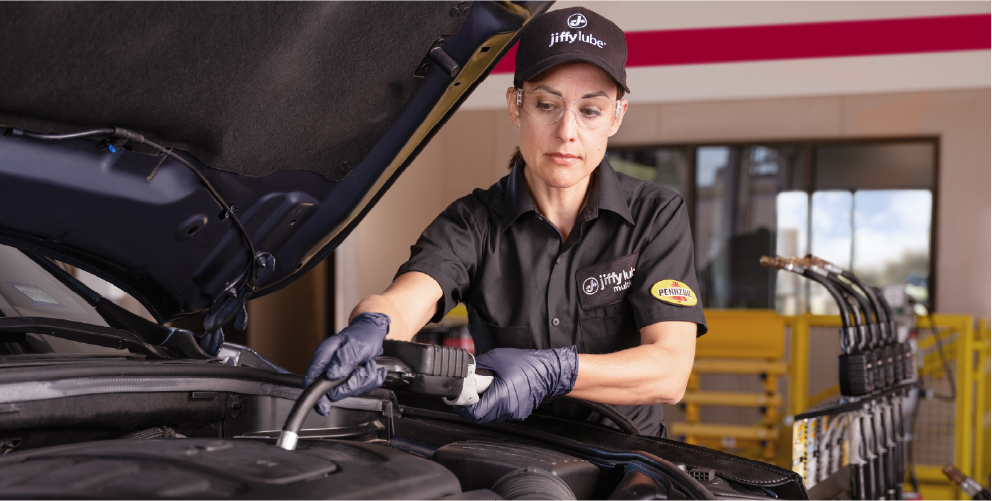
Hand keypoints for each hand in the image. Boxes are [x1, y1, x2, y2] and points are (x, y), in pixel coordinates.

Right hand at [302, 312, 389, 414]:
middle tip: (362, 368)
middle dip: (353, 383)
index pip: (311, 380)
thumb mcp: (355, 344)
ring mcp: (340, 376)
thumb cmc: (362, 335)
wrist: (372, 333)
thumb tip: (332, 375)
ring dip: (365, 378)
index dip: (316, 395)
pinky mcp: (350, 381)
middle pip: (334, 391)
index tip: (323, 407)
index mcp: (324, 356)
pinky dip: (371, 379)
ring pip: (351, 391)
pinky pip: (362, 389)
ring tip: (367, 364)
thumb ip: (344, 359)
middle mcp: (329, 368)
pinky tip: (370, 367)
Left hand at [454, 346, 577, 422]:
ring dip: (483, 409)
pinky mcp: (519, 413)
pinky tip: (497, 394)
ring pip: (490, 417)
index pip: (474, 413)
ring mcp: (514, 412)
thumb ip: (478, 365)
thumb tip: (466, 370)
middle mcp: (507, 408)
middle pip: (480, 418)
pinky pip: (501, 414)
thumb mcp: (496, 357)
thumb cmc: (525, 363)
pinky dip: (495, 407)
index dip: (462, 408)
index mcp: (500, 396)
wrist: (548, 371)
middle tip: (467, 396)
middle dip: (471, 408)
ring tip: (483, 393)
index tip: (458, 401)